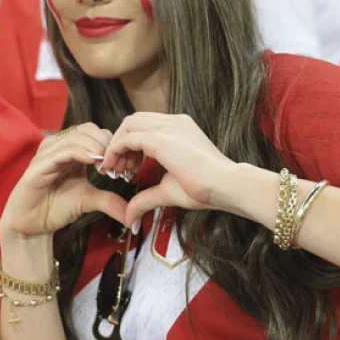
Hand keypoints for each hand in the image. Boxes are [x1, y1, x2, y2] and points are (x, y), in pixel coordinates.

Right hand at [0, 123, 128, 239]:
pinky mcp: (38, 166)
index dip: (112, 143)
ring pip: (76, 137)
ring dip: (96, 149)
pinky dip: (79, 153)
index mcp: (71, 150)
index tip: (124, 164)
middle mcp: (58, 147)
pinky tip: (93, 163)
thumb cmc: (56, 208)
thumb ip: (109, 200)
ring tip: (107, 168)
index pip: (96, 132)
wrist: (32, 226)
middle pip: (88, 130)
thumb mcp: (88, 200)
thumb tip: (133, 213)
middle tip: (117, 167)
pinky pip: (61, 151)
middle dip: (106, 144)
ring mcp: (47, 154)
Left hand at [100, 113, 239, 224]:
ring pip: (128, 125)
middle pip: (133, 121)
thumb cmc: (206, 189)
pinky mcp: (160, 139)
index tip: (127, 168)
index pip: (146, 126)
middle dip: (120, 142)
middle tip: (118, 169)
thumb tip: (130, 218)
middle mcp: (173, 122)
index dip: (131, 145)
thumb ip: (146, 199)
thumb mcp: (168, 191)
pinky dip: (115, 150)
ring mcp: (167, 127)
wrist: (225, 185)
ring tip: (116, 170)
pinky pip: (127, 138)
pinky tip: (114, 167)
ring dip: (116, 145)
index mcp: (180, 129)